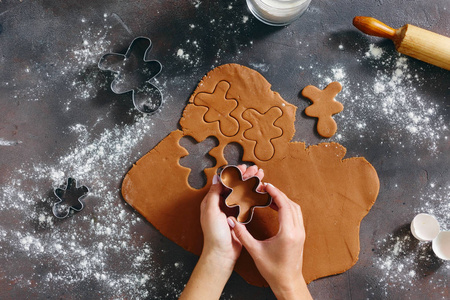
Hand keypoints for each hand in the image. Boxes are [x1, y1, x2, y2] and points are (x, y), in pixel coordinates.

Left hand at [200, 164, 263, 266]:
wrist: (221, 253)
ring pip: (243, 193)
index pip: (224, 182)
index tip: (243, 167)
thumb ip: (213, 193)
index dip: (235, 173)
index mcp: (212, 201)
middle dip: (246, 176)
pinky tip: (261, 190)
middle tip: (256, 169)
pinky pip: (248, 203)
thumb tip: (216, 177)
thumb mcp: (211, 211)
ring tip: (261, 175)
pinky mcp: (240, 217)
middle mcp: (222, 204)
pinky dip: (254, 195)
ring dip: (251, 183)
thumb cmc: (214, 234)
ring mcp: (232, 210)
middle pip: (235, 186)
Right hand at [228, 183, 311, 299]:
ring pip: (295, 209)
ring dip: (283, 200)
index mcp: (288, 233)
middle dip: (278, 193)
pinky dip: (287, 207)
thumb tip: (232, 222)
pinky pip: (296, 215)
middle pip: (291, 204)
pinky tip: (275, 207)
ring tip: (269, 196)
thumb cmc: (273, 270)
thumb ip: (243, 235)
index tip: (266, 186)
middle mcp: (297, 231)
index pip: (284, 205)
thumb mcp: (255, 251)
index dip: (275, 193)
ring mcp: (301, 233)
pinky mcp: (300, 235)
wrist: (288, 282)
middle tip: (265, 188)